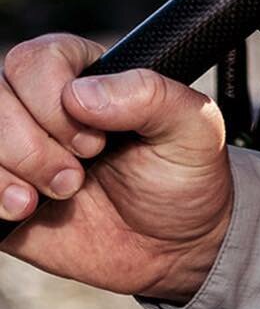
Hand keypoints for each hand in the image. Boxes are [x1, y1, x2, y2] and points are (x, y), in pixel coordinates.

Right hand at [0, 34, 232, 302]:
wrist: (172, 247)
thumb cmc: (185, 175)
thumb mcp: (192, 126)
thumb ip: (149, 93)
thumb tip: (79, 93)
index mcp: (89, 74)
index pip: (37, 60)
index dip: (55, 102)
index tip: (96, 142)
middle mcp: (45, 106)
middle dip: (33, 144)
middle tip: (77, 176)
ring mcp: (21, 151)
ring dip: (10, 170)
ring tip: (59, 195)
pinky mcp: (4, 194)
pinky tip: (25, 211)